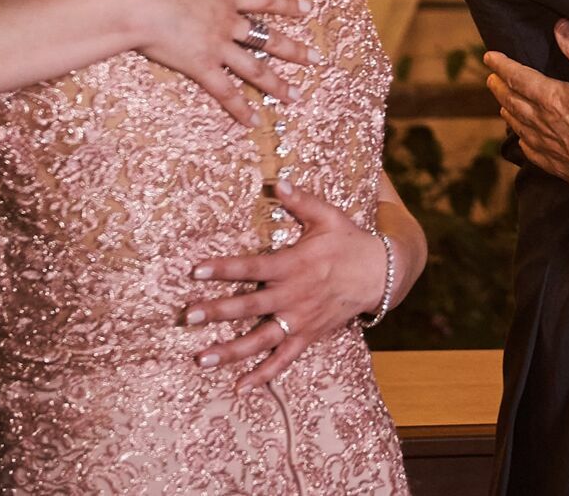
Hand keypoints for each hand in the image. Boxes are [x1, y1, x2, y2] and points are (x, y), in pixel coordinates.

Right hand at [112, 0, 320, 125]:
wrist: (133, 0)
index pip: (265, 0)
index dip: (289, 5)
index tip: (309, 9)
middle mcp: (227, 22)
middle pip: (268, 38)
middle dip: (293, 50)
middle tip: (315, 60)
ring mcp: (216, 46)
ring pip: (254, 68)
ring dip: (276, 84)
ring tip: (296, 97)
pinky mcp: (200, 67)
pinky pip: (225, 92)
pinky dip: (239, 108)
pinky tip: (253, 122)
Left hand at [183, 181, 389, 390]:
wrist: (381, 274)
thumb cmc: (350, 241)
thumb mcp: (329, 216)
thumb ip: (301, 201)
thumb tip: (277, 182)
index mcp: (295, 265)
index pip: (253, 268)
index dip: (224, 269)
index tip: (196, 269)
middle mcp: (294, 296)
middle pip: (250, 307)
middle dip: (217, 312)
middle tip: (187, 316)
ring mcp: (300, 320)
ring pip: (261, 340)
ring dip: (230, 351)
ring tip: (201, 359)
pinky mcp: (308, 336)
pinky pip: (284, 360)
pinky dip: (264, 375)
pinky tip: (240, 387)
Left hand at [484, 20, 568, 196]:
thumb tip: (560, 27)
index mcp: (551, 97)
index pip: (517, 76)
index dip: (501, 64)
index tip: (489, 56)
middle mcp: (541, 120)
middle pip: (511, 100)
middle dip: (498, 86)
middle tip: (491, 77)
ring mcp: (545, 144)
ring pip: (516, 124)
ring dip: (506, 109)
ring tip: (501, 102)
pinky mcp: (553, 163)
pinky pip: (528, 148)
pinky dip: (520, 138)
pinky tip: (521, 137)